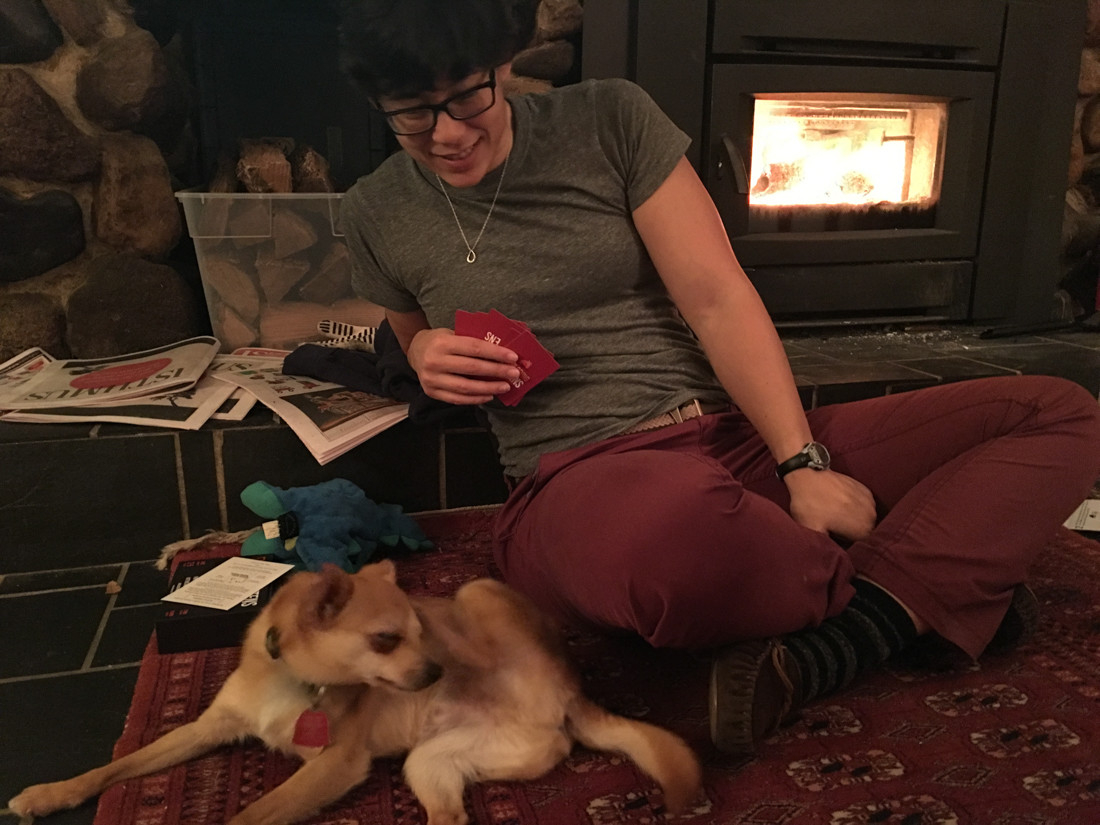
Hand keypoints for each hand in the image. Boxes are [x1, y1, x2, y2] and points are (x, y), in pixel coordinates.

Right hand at [406, 328, 520, 404]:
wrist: (415, 351)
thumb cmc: (440, 341)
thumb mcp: (453, 333)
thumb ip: (472, 341)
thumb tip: (503, 352)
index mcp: (442, 343)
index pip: (474, 348)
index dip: (495, 353)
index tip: (513, 357)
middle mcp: (435, 361)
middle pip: (472, 368)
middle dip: (496, 371)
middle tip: (514, 373)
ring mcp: (432, 379)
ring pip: (466, 387)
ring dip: (489, 388)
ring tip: (505, 386)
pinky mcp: (432, 392)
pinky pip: (457, 399)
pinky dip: (475, 399)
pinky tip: (489, 395)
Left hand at [784, 468, 876, 540]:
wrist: (808, 474)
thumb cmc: (809, 504)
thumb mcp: (813, 530)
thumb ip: (825, 548)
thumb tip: (831, 561)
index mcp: (863, 529)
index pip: (864, 547)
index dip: (852, 547)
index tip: (840, 543)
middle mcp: (872, 515)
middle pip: (867, 533)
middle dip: (854, 535)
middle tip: (836, 531)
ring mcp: (870, 501)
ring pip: (866, 519)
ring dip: (855, 521)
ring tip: (838, 519)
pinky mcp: (865, 490)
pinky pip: (864, 505)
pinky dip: (856, 508)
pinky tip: (841, 507)